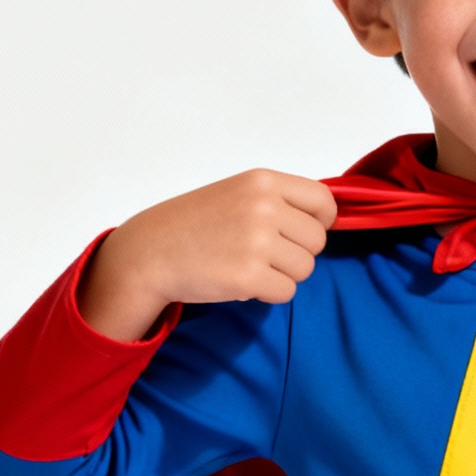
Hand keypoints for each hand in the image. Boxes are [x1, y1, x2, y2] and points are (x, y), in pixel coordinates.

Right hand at [78, 169, 337, 341]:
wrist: (150, 252)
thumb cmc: (193, 224)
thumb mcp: (237, 193)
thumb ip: (277, 201)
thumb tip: (325, 220)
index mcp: (263, 182)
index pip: (323, 202)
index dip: (321, 222)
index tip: (304, 232)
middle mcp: (264, 207)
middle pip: (317, 241)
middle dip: (296, 253)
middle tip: (263, 255)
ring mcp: (257, 242)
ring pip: (305, 269)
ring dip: (282, 274)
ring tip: (249, 266)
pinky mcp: (248, 276)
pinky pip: (286, 292)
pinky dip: (268, 294)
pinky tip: (242, 282)